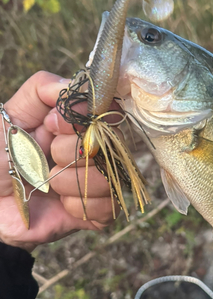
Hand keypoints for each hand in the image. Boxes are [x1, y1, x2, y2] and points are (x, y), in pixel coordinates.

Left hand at [0, 71, 117, 251]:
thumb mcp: (12, 118)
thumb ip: (40, 91)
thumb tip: (75, 86)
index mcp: (79, 127)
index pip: (109, 112)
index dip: (87, 117)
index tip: (53, 124)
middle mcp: (95, 152)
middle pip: (112, 144)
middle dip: (72, 151)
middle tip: (46, 156)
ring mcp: (98, 182)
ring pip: (110, 177)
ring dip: (72, 181)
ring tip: (47, 183)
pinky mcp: (97, 212)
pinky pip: (108, 206)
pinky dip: (79, 205)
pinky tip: (60, 204)